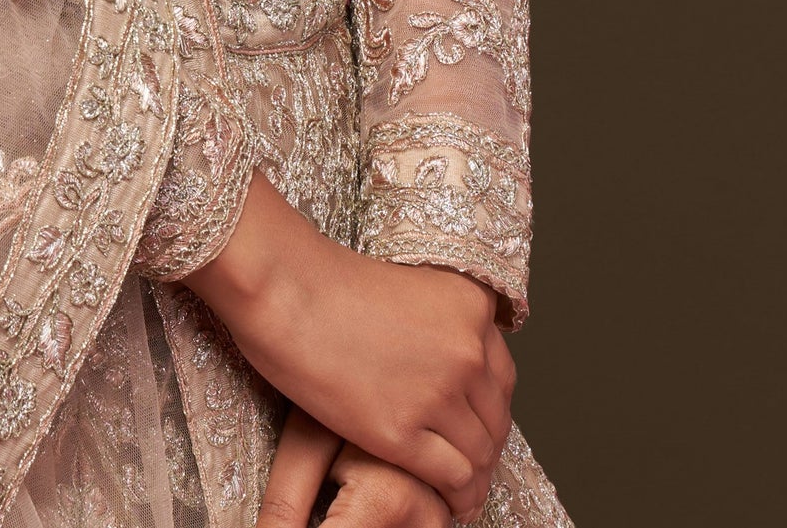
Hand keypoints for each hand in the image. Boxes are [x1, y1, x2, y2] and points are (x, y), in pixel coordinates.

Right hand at [184, 172, 513, 517]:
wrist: (285, 289)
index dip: (488, 406)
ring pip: (479, 453)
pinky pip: (452, 478)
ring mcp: (438, 391)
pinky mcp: (402, 432)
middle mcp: (467, 348)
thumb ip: (439, 325)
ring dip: (472, 476)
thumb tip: (449, 371)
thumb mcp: (407, 288)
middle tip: (466, 459)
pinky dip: (455, 496)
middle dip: (482, 442)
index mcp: (470, 305)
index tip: (476, 422)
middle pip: (495, 416)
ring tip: (459, 490)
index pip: (501, 374)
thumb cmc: (327, 283)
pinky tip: (446, 503)